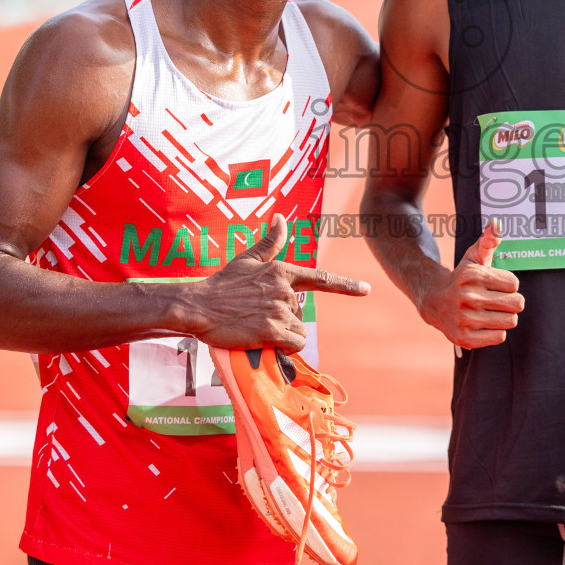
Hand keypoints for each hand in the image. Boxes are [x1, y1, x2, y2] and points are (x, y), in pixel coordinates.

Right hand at [190, 214, 369, 350]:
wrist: (198, 306)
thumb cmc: (222, 284)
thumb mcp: (247, 259)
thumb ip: (269, 241)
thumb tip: (280, 217)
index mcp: (282, 271)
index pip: (321, 279)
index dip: (346, 285)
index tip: (366, 289)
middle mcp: (285, 289)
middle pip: (300, 314)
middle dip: (283, 320)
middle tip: (257, 317)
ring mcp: (279, 309)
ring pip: (298, 331)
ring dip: (282, 335)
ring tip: (256, 328)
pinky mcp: (272, 329)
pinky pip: (294, 343)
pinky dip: (283, 348)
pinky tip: (265, 341)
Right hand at [419, 218, 523, 348]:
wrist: (433, 300)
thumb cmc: (462, 277)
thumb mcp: (474, 256)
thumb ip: (489, 240)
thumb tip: (497, 223)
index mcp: (473, 275)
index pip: (514, 284)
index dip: (508, 284)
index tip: (495, 284)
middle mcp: (468, 297)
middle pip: (517, 304)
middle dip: (511, 301)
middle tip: (498, 300)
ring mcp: (465, 319)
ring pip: (510, 321)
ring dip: (504, 317)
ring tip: (490, 311)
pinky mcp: (465, 337)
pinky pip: (500, 337)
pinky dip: (495, 331)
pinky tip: (483, 323)